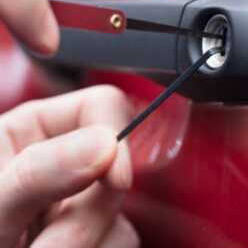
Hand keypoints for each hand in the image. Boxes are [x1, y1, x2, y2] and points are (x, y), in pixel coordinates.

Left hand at [0, 85, 138, 247]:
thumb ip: (37, 172)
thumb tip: (106, 145)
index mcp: (34, 128)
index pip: (100, 105)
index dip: (115, 135)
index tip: (117, 182)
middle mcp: (64, 160)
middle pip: (115, 164)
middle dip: (91, 213)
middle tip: (49, 247)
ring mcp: (80, 199)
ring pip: (120, 209)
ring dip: (90, 240)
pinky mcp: (93, 232)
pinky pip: (120, 238)